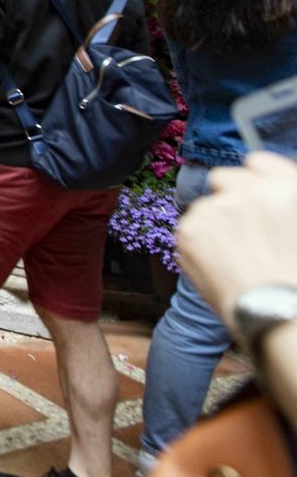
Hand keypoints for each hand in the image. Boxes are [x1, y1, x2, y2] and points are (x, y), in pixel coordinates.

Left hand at [178, 151, 296, 324]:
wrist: (279, 314)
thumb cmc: (295, 277)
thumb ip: (282, 200)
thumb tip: (262, 191)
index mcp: (286, 186)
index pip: (258, 161)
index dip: (255, 180)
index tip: (254, 197)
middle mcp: (249, 188)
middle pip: (224, 177)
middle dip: (229, 198)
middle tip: (242, 232)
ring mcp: (216, 207)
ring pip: (206, 206)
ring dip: (215, 223)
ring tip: (236, 258)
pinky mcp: (190, 228)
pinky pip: (191, 228)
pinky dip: (200, 243)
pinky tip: (221, 266)